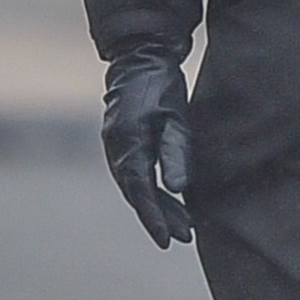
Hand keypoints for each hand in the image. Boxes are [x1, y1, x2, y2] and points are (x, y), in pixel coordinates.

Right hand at [101, 47, 194, 248]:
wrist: (140, 58)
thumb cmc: (161, 86)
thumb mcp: (174, 118)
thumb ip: (175, 153)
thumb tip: (176, 189)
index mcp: (128, 144)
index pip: (140, 192)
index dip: (154, 218)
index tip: (167, 241)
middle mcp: (116, 149)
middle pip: (137, 194)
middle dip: (160, 218)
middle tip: (184, 238)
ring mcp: (116, 146)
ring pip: (136, 187)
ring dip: (158, 206)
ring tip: (184, 226)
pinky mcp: (122, 142)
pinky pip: (135, 174)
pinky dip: (152, 190)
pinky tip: (170, 198)